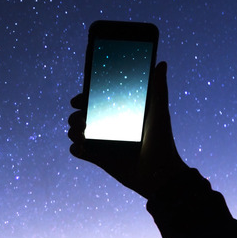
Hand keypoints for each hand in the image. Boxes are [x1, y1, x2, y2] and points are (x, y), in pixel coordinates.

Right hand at [68, 61, 186, 198]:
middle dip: (75, 116)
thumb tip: (162, 63)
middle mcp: (108, 127)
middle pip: (81, 116)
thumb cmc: (162, 142)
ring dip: (74, 131)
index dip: (84, 98)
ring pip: (76, 132)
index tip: (79, 100)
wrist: (159, 174)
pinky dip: (76, 149)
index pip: (96, 101)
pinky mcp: (98, 159)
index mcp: (119, 113)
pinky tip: (82, 148)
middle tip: (83, 120)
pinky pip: (78, 151)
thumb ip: (158, 89)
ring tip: (83, 134)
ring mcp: (102, 143)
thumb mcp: (159, 113)